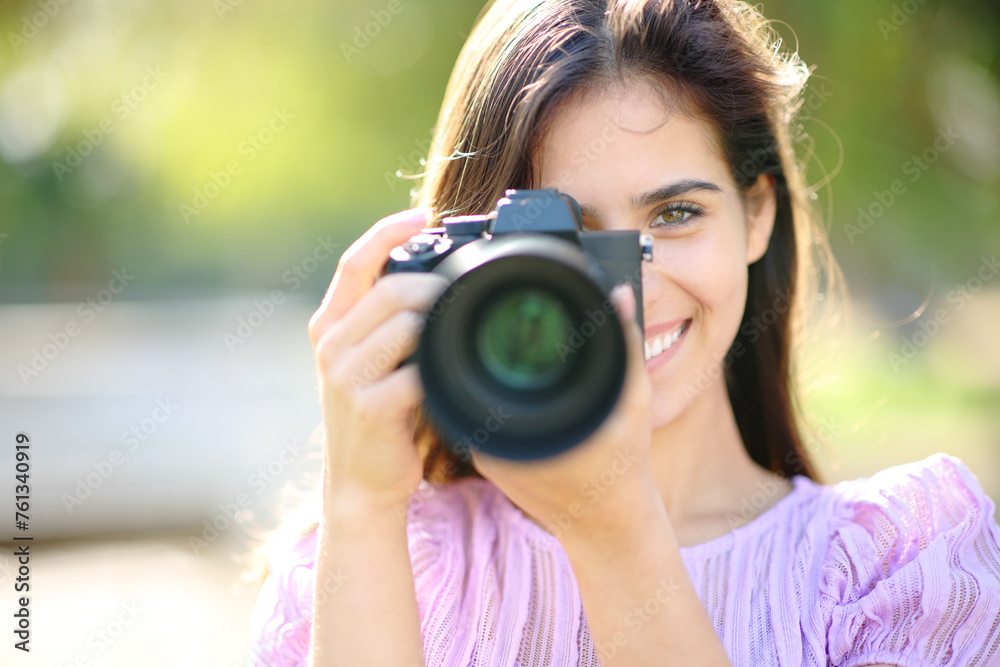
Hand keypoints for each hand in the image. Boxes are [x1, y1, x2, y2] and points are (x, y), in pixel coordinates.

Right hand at [308, 207, 448, 509]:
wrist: (362, 480)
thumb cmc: (380, 411)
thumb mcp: (373, 358)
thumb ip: (390, 319)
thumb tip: (440, 274)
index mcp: (331, 326)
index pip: (354, 263)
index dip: (387, 232)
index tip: (423, 213)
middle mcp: (331, 346)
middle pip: (389, 289)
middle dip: (434, 284)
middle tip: (464, 292)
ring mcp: (345, 378)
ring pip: (406, 325)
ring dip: (442, 325)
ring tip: (462, 334)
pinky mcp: (368, 408)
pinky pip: (417, 372)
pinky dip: (442, 369)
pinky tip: (453, 374)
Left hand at [470, 284, 658, 541]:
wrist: (606, 526)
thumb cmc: (623, 466)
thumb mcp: (631, 402)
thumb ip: (625, 345)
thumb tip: (620, 293)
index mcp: (529, 424)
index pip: (490, 364)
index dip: (492, 333)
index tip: (496, 308)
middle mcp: (498, 438)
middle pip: (474, 372)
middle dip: (485, 343)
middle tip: (491, 313)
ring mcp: (486, 453)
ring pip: (472, 393)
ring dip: (484, 369)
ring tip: (496, 341)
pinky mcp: (486, 460)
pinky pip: (480, 412)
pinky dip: (491, 394)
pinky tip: (507, 382)